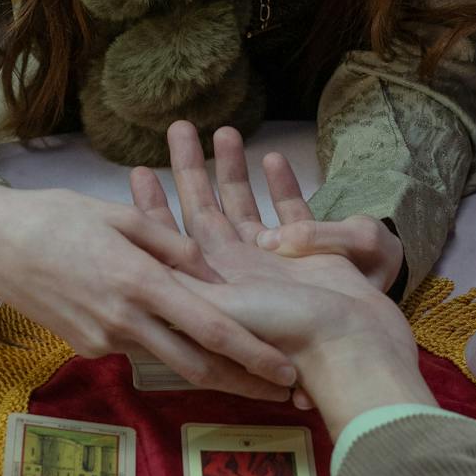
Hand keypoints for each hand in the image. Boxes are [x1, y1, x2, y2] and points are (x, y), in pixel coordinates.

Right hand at [0, 184, 297, 399]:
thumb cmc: (56, 215)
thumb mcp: (119, 214)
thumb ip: (171, 244)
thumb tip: (214, 272)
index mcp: (139, 281)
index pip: (209, 328)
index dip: (253, 354)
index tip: (286, 371)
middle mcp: (125, 320)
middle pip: (197, 366)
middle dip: (244, 383)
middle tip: (282, 395)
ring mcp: (104, 339)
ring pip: (170, 363)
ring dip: (211, 372)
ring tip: (251, 378)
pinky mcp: (88, 347)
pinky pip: (139, 351)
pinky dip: (170, 353)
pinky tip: (193, 348)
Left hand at [131, 124, 430, 431]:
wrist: (352, 347)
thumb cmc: (283, 330)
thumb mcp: (215, 306)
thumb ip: (175, 280)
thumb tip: (123, 262)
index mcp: (208, 284)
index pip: (169, 238)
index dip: (152, 206)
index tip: (138, 170)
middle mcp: (235, 271)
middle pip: (204, 212)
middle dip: (190, 171)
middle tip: (179, 127)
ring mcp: (272, 263)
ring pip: (245, 206)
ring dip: (232, 170)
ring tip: (225, 131)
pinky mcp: (310, 257)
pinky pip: (292, 212)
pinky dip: (282, 186)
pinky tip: (273, 157)